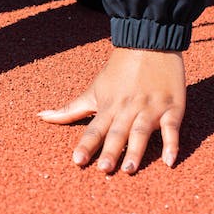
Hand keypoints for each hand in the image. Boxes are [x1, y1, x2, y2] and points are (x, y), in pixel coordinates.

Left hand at [38, 47, 185, 173]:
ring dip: (136, 150)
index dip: (86, 145)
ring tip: (129, 169)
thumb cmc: (118, 70)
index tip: (77, 161)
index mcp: (108, 107)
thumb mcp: (93, 90)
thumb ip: (70, 109)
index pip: (94, 130)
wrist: (149, 43)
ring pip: (142, 131)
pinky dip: (172, 144)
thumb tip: (40, 117)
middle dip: (110, 151)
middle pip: (117, 133)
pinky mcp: (172, 107)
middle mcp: (128, 109)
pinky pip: (172, 128)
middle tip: (103, 170)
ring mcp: (150, 108)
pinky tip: (169, 161)